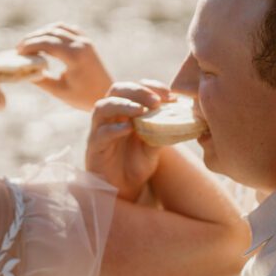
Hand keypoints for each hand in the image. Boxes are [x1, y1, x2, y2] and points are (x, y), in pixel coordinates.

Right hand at [17, 23, 112, 110]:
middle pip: (50, 32)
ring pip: (58, 27)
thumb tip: (22, 71)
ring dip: (43, 33)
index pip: (46, 43)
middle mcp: (81, 44)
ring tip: (30, 44)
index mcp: (74, 56)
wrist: (107, 94)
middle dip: (32, 38)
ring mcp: (85, 41)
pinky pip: (67, 29)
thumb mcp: (59, 91)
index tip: (17, 52)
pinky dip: (54, 32)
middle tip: (19, 48)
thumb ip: (40, 80)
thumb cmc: (83, 97)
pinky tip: (45, 41)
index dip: (29, 45)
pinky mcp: (87, 42)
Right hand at [87, 81, 170, 200]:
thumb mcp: (154, 145)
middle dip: (137, 91)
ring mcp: (99, 130)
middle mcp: (110, 116)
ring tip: (141, 110)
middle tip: (156, 101)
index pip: (135, 88)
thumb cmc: (136, 163)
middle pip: (117, 90)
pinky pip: (100, 133)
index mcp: (125, 110)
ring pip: (102, 107)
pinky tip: (128, 129)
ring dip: (123, 105)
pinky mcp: (94, 147)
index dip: (151, 87)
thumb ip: (162, 130)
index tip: (169, 95)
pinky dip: (114, 129)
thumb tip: (181, 117)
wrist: (122, 189)